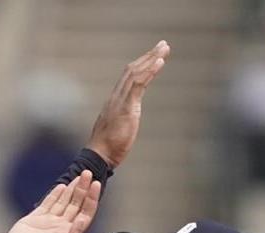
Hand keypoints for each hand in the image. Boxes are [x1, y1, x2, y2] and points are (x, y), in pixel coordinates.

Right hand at [0, 170, 100, 232]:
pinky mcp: (35, 220)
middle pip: (77, 204)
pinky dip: (56, 194)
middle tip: (88, 173)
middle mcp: (61, 228)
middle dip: (83, 189)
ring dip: (73, 189)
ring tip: (80, 176)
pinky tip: (62, 186)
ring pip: (64, 202)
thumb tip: (82, 220)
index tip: (96, 184)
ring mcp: (49, 223)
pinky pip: (49, 203)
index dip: (92, 199)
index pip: (85, 213)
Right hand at [87, 40, 170, 168]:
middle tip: (163, 44)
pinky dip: (150, 71)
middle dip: (149, 56)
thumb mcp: (117, 128)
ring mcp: (120, 100)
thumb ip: (123, 118)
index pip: (128, 76)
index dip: (142, 64)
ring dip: (152, 59)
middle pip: (133, 69)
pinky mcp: (126, 107)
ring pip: (136, 72)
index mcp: (115, 100)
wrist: (99, 156)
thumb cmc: (108, 147)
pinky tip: (160, 62)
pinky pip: (138, 84)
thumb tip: (127, 117)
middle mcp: (117, 96)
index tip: (154, 56)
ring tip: (165, 48)